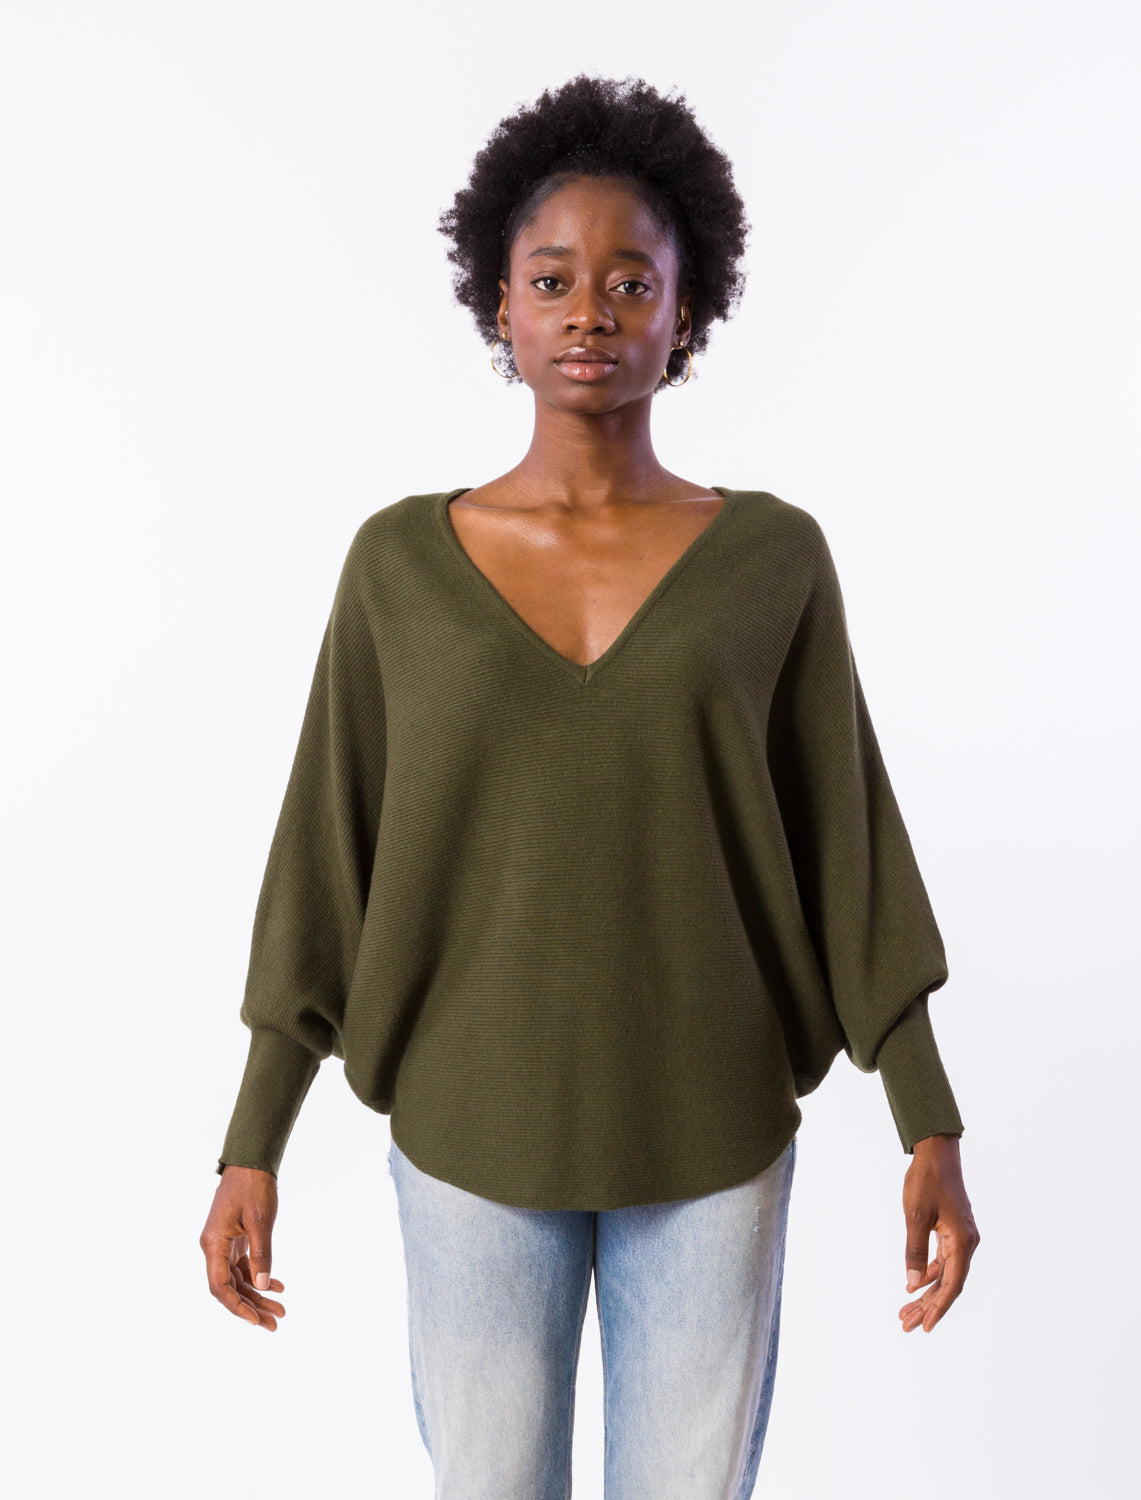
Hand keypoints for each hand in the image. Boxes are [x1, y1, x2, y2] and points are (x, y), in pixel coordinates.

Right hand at [200, 1165, 286, 1330]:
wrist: (251, 1161)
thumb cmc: (253, 1186)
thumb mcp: (260, 1220)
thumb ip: (261, 1255)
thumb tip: (262, 1287)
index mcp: (213, 1244)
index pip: (220, 1287)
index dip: (237, 1307)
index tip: (256, 1320)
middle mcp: (214, 1247)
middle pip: (230, 1287)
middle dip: (252, 1307)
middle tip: (275, 1323)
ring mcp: (223, 1244)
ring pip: (238, 1279)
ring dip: (257, 1295)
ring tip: (280, 1310)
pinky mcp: (234, 1239)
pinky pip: (244, 1266)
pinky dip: (259, 1277)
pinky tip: (277, 1287)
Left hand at [898, 1134, 979, 1332]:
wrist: (936, 1153)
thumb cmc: (926, 1181)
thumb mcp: (915, 1216)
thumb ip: (915, 1251)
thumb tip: (912, 1285)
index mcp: (962, 1241)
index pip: (952, 1284)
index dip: (939, 1308)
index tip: (925, 1327)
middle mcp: (967, 1243)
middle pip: (949, 1284)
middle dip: (928, 1306)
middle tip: (906, 1324)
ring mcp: (961, 1237)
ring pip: (945, 1274)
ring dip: (927, 1293)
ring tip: (906, 1311)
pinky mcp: (953, 1232)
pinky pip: (943, 1261)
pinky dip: (929, 1274)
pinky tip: (914, 1287)